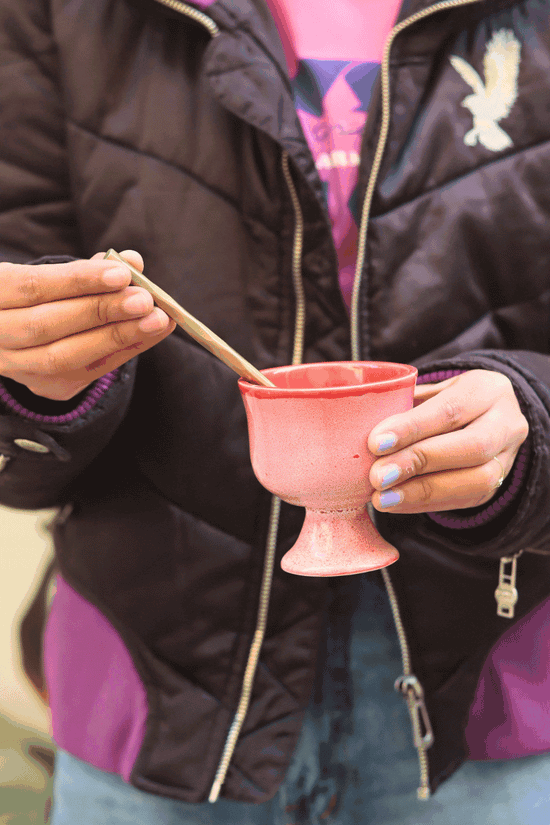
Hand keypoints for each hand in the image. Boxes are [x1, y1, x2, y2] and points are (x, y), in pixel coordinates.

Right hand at [0, 250, 174, 400]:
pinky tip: (150, 335)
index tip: (122, 273)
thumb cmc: (44, 293)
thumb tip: (132, 261)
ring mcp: (16, 366)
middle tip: (145, 300)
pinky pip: (87, 372)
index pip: (34, 287)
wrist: (20, 333)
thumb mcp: (55, 275)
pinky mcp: (44, 386)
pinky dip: (122, 352)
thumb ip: (90, 268)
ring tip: (156, 320)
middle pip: (47, 325)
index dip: (78, 280)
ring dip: (116, 337)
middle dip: (101, 311)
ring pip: (63, 357)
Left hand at [368, 370, 528, 512]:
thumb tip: (359, 424)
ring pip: (476, 480)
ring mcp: (508, 458)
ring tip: (383, 498)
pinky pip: (465, 500)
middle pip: (471, 446)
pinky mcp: (496, 486)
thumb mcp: (429, 390)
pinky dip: (426, 504)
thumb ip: (404, 403)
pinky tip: (396, 504)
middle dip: (419, 463)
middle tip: (377, 476)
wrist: (482, 418)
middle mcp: (507, 423)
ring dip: (422, 492)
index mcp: (488, 389)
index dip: (413, 428)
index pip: (451, 409)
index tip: (375, 443)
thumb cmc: (443, 401)